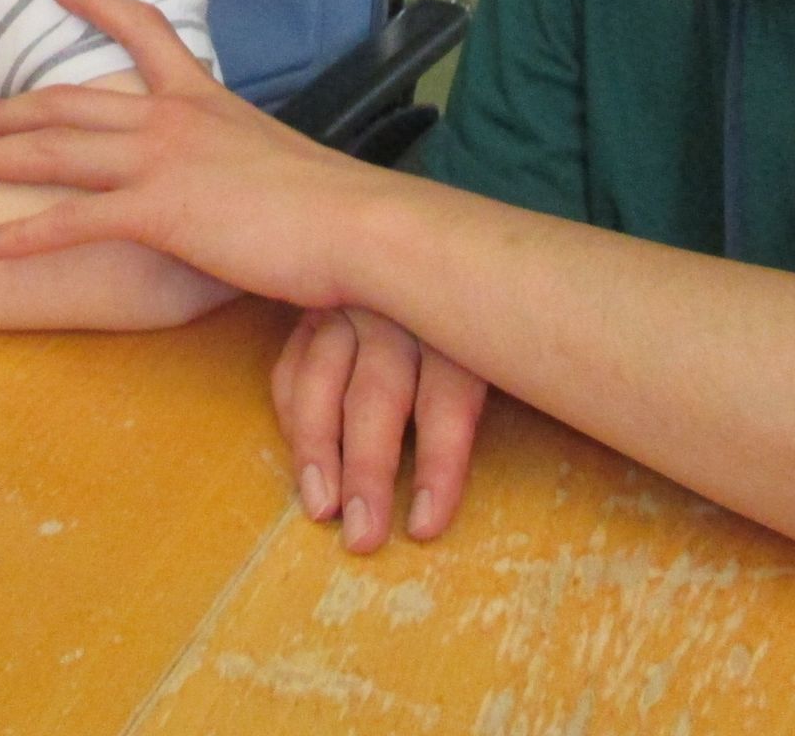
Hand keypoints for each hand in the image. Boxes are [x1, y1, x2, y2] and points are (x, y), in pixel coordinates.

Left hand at [0, 0, 382, 308]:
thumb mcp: (276, 158)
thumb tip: (233, 177)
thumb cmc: (329, 202)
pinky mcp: (156, 211)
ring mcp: (158, 162)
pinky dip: (18, 235)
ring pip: (52, 151)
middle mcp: (169, 119)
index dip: (95, 4)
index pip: (143, 29)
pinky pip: (69, 222)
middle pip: (66, 102)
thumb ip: (238, 156)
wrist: (356, 223)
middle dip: (4, 111)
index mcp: (201, 98)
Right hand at [274, 307, 488, 553]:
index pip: (447, 398)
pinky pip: (293, 365)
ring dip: (316, 449)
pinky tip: (303, 461)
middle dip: (368, 470)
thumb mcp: (501, 347)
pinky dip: (292, 416)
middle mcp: (397, 309)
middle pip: (378, 395)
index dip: (439, 465)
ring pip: (323, 379)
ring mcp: (349, 305)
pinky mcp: (316, 308)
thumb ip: (485, 396)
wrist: (442, 257)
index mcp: (455, 322)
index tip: (425, 528)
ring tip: (320, 508)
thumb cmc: (486, 317)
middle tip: (362, 537)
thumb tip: (468, 484)